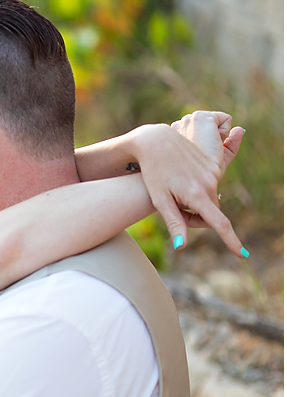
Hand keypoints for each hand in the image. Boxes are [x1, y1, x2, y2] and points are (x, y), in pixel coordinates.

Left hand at [128, 115, 246, 257]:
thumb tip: (182, 246)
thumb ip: (173, 222)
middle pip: (210, 214)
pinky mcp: (212, 165)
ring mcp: (213, 172)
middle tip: (173, 210)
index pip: (219, 223)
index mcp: (196, 194)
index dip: (230, 240)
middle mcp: (209, 183)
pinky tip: (181, 180)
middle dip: (195, 218)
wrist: (157, 142)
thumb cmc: (153, 172)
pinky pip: (209, 187)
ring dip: (195, 204)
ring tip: (173, 192)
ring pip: (209, 201)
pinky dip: (197, 191)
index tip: (242, 254)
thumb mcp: (160, 199)